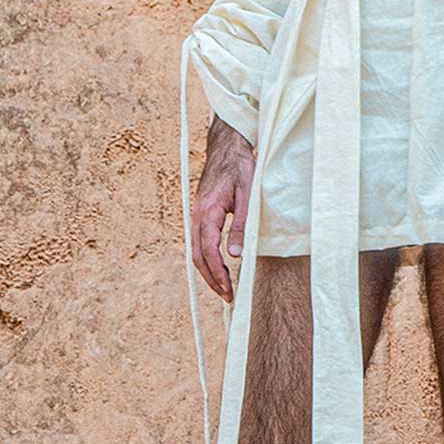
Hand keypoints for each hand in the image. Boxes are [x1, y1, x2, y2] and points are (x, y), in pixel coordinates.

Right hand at [191, 116, 255, 301]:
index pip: (208, 250)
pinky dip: (207, 259)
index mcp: (207, 211)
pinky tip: (219, 267)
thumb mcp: (247, 194)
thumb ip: (241, 224)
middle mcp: (197, 215)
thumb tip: (235, 254)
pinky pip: (200, 242)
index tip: (228, 289)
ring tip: (224, 287)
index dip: (217, 272)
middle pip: (197, 255)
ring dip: (208, 271)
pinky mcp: (201, 214)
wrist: (227, 146)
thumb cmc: (240, 166)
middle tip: (227, 296)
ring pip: (196, 250)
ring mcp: (197, 215)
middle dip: (211, 278)